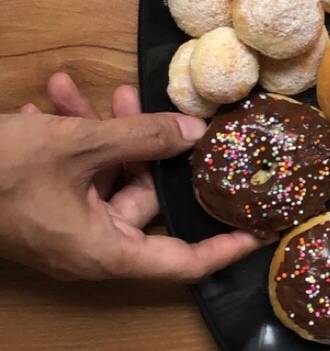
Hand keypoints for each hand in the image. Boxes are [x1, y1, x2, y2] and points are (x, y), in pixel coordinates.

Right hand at [0, 72, 272, 280]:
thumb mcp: (74, 148)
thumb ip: (139, 138)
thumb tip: (194, 134)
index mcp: (105, 249)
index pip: (184, 261)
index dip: (226, 246)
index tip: (261, 229)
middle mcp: (92, 242)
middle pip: (144, 196)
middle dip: (142, 144)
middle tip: (139, 102)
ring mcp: (67, 222)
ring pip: (106, 173)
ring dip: (100, 130)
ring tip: (84, 88)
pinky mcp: (46, 203)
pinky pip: (74, 171)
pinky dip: (71, 137)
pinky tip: (50, 99)